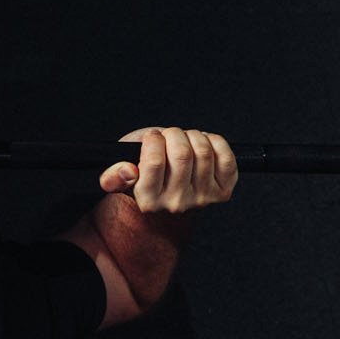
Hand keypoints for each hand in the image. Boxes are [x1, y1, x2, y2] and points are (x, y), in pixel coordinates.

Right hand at [98, 127, 237, 214]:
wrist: (166, 198)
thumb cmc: (143, 179)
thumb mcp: (120, 176)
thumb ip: (113, 175)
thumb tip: (126, 170)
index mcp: (148, 200)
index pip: (154, 161)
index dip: (154, 139)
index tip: (152, 137)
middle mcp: (176, 204)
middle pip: (182, 154)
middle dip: (174, 134)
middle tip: (169, 136)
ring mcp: (202, 199)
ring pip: (204, 153)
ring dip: (193, 136)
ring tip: (184, 140)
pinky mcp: (222, 193)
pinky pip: (226, 159)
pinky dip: (216, 142)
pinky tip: (204, 143)